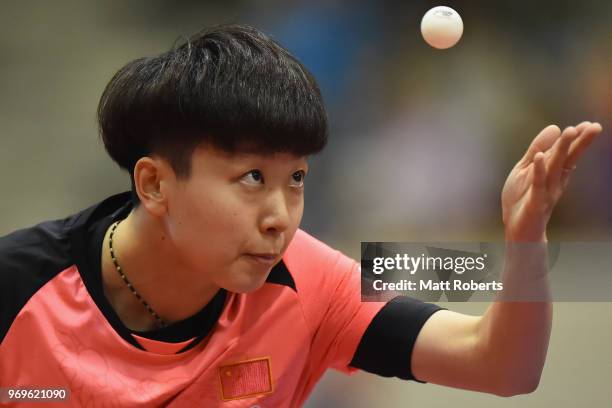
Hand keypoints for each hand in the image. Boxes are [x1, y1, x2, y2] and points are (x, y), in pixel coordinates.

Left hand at [501, 121, 602, 241]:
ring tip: (570, 132)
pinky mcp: (536, 202)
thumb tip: (554, 128)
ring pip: (555, 167)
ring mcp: (546, 191)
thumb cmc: (522, 198)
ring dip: (562, 150)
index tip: (588, 125)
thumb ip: (537, 149)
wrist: (517, 229)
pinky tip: (541, 157)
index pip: (568, 153)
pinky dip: (539, 170)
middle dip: (578, 143)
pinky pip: (538, 184)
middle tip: (592, 127)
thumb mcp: (525, 168)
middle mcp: (554, 181)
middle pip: (567, 159)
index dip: (577, 139)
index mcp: (553, 172)